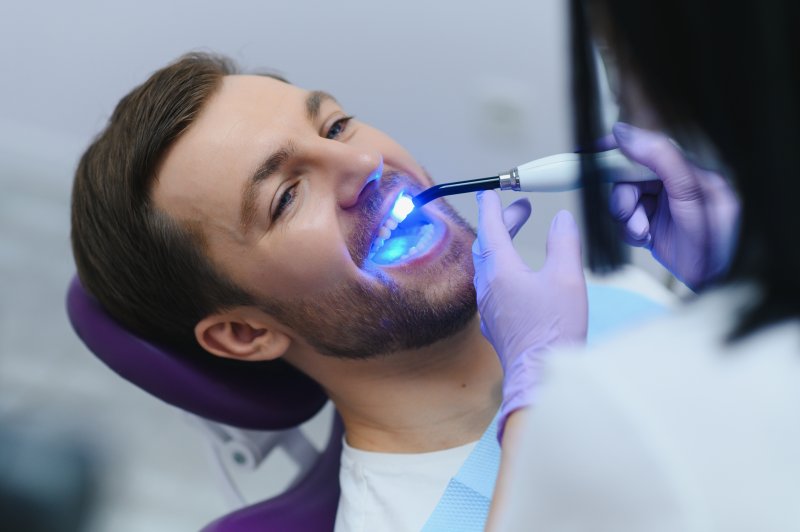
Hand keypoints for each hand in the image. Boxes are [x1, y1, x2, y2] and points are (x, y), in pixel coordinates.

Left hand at [472, 191, 586, 440]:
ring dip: (501, 246)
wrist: (539, 376)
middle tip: (521, 210)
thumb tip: (561, 218)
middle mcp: (488, 287)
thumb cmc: (553, 330)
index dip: (492, 208)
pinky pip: (492, 286)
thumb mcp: (567, 278)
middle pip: (488, 246)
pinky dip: (502, 269)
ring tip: (518, 238)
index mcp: (500, 271)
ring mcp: (489, 307)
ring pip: (487, 267)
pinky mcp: (496, 324)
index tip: (490, 192)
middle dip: (502, 224)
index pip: (491, 229)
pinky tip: (517, 276)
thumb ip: (564, 243)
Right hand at [610, 122, 739, 289]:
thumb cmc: (718, 242)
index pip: (648, 146)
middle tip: (630, 214)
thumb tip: (624, 132)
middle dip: (624, 196)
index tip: (593, 152)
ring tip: (643, 232)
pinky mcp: (653, 224)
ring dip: (626, 217)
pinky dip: (629, 231)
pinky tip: (645, 239)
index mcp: (691, 166)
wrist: (717, 285)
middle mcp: (676, 182)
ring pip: (623, 198)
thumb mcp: (692, 194)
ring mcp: (663, 204)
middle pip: (629, 175)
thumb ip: (662, 159)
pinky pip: (625, 219)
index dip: (619, 148)